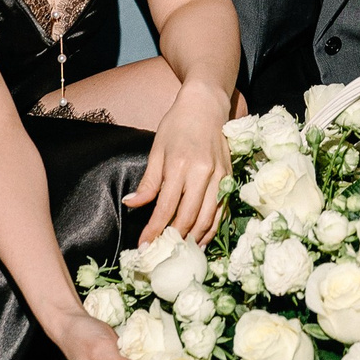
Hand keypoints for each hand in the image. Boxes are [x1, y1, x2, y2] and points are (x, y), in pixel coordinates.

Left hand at [126, 81, 231, 244]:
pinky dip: (212, 228)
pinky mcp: (229, 179)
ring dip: (195, 238)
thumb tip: (131, 204)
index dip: (155, 229)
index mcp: (181, 165)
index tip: (145, 245)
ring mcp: (219, 177)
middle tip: (161, 253)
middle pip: (189, 217)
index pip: (166, 207)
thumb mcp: (157, 149)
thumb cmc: (177, 125)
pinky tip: (201, 238)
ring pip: (208, 218)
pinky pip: (222, 211)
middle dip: (174, 239)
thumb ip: (148, 181)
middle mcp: (203, 173)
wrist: (206, 106)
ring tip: (181, 252)